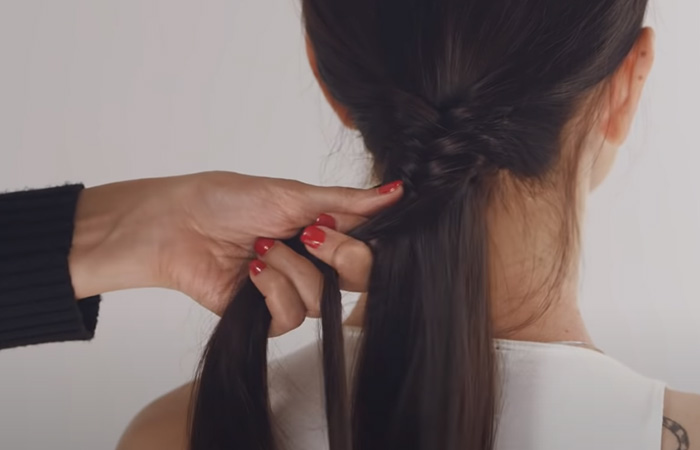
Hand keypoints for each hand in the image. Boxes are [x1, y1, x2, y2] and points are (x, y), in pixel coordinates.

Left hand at [68, 171, 401, 314]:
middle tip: (306, 235)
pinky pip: (292, 317)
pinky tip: (251, 271)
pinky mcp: (266, 315)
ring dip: (290, 270)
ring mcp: (291, 289)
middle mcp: (314, 263)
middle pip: (357, 282)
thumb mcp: (293, 194)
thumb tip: (395, 191)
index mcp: (325, 232)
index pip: (368, 250)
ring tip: (260, 248)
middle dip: (336, 258)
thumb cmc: (229, 200)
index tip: (333, 225)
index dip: (360, 246)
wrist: (179, 225)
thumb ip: (347, 201)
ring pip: (322, 300)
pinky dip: (273, 290)